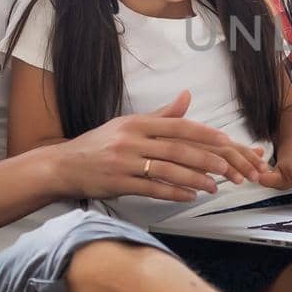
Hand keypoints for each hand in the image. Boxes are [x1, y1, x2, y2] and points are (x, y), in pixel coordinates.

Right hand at [53, 91, 262, 202]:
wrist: (64, 166)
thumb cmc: (100, 144)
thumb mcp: (128, 124)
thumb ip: (161, 115)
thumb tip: (187, 96)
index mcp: (137, 123)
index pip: (177, 126)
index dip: (203, 134)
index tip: (225, 141)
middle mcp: (131, 140)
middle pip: (176, 149)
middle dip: (205, 159)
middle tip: (227, 168)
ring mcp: (124, 162)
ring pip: (166, 170)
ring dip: (193, 179)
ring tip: (213, 186)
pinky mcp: (118, 183)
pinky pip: (151, 189)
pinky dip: (173, 192)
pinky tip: (190, 196)